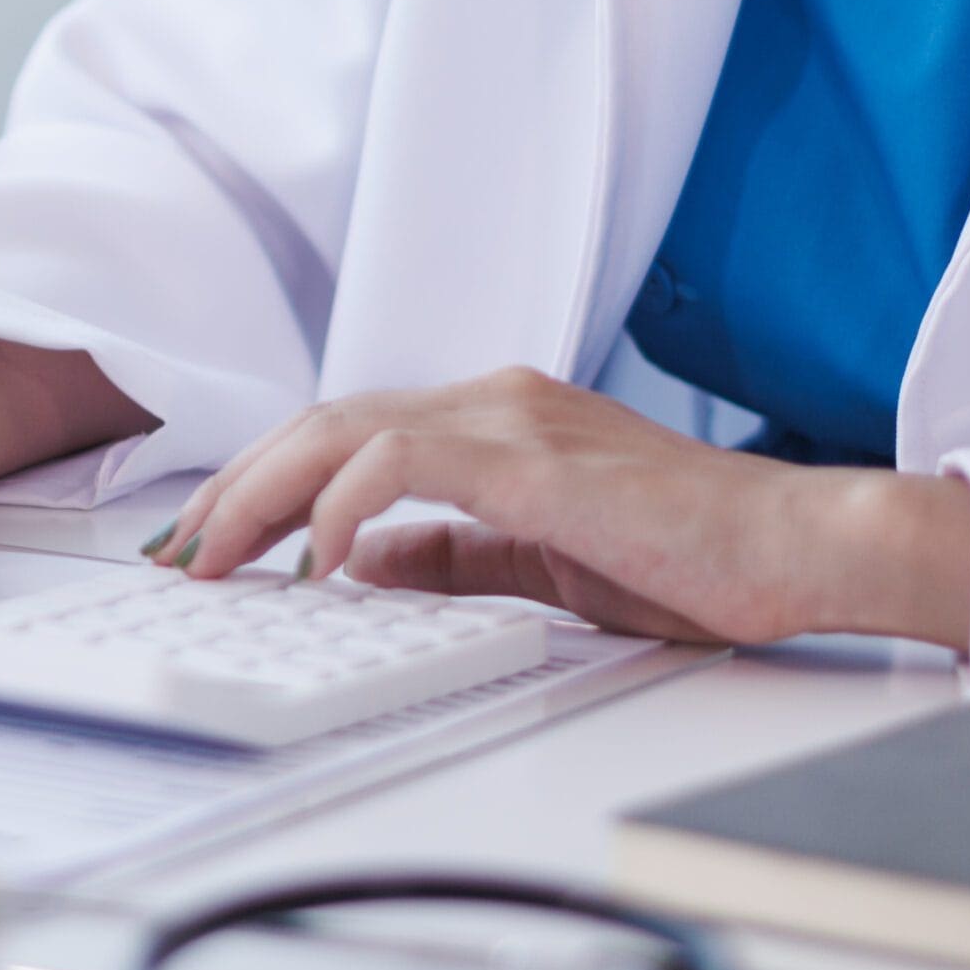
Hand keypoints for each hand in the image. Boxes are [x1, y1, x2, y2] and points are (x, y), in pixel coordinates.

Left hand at [153, 366, 916, 644]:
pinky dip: (342, 506)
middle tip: (177, 549)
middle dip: (234, 487)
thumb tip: (366, 567)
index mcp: (485, 420)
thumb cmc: (686, 555)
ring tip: (216, 556)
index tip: (206, 537)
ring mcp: (506, 421)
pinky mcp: (531, 459)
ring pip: (341, 431)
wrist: (792, 548)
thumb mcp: (535, 561)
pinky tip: (315, 559)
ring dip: (262, 494)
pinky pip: (403, 462)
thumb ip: (450, 554)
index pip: (339, 436)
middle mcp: (485, 402)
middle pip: (318, 424)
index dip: (261, 482)